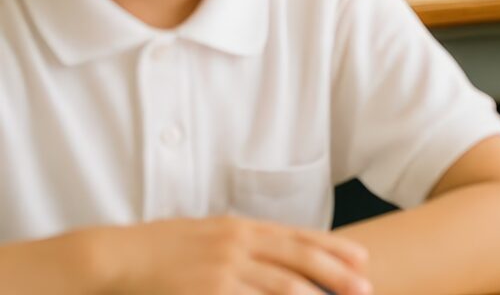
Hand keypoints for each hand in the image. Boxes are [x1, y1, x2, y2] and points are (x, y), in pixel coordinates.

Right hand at [91, 217, 368, 294]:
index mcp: (242, 227)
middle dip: (338, 274)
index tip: (363, 259)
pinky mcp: (209, 291)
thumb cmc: (159, 249)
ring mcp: (225, 268)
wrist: (117, 257)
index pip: (299, 237)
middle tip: (367, 288)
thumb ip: (241, 242)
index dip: (334, 249)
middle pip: (301, 258)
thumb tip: (271, 251)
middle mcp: (240, 243)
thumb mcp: (207, 234)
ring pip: (284, 285)